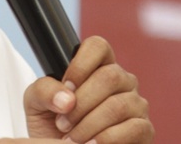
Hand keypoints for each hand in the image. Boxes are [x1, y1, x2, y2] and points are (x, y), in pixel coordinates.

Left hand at [21, 35, 153, 143]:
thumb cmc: (51, 125)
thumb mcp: (36, 103)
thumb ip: (44, 90)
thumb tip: (67, 99)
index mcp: (97, 66)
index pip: (97, 46)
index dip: (80, 65)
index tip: (66, 88)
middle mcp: (122, 80)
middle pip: (109, 76)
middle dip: (81, 103)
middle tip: (62, 123)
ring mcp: (136, 104)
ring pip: (118, 105)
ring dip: (89, 125)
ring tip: (71, 138)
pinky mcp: (144, 130)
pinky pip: (134, 129)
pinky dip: (107, 139)